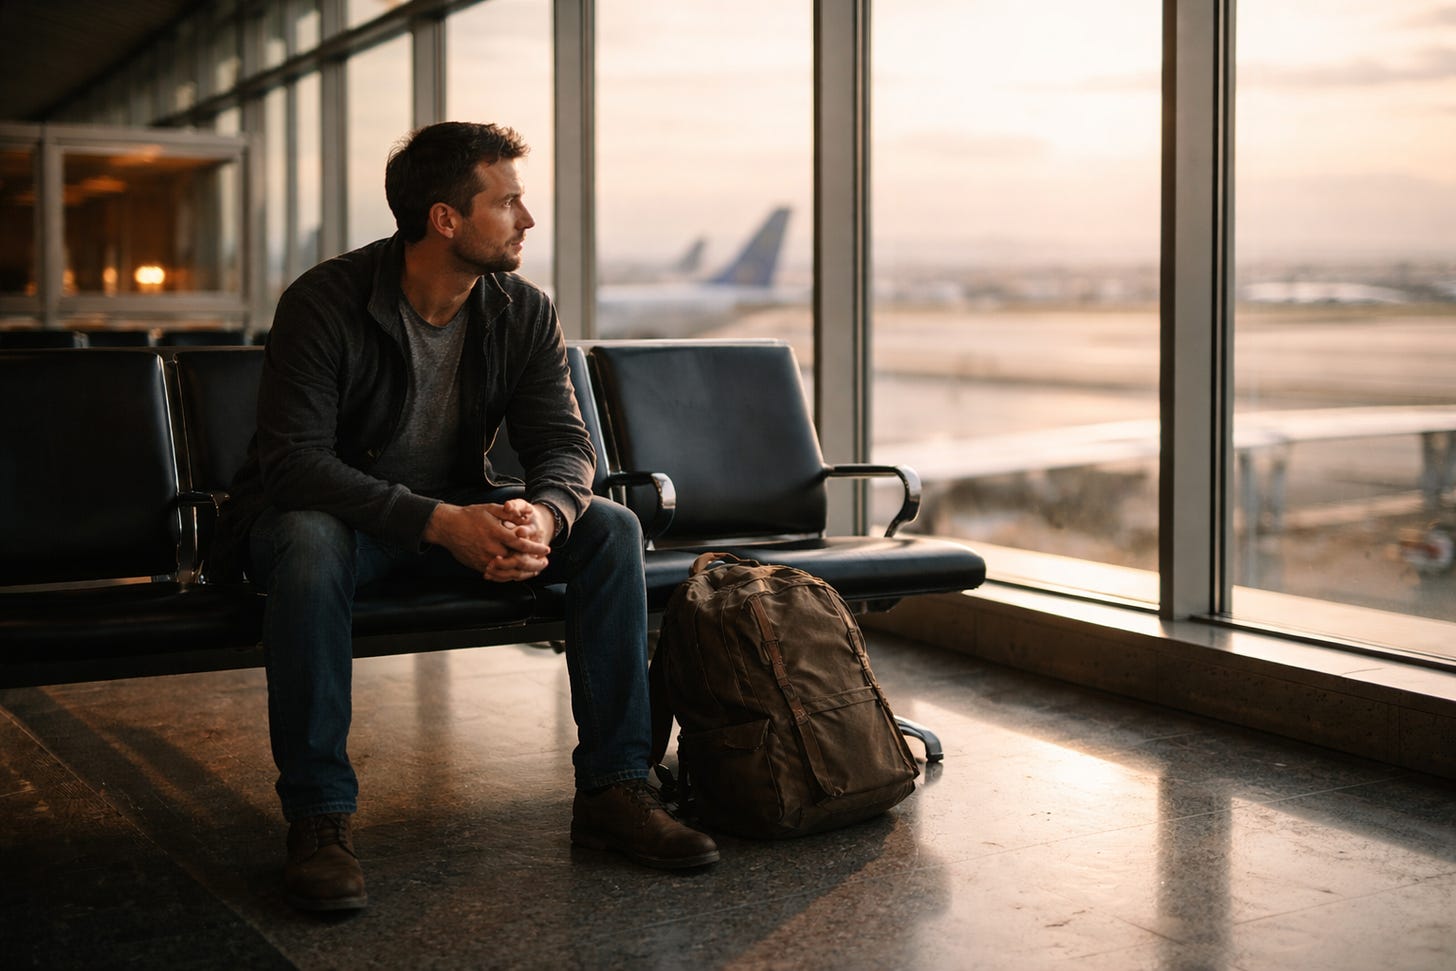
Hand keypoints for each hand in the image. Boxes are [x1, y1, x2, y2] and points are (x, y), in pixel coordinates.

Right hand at [423, 500, 552, 581]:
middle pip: (518, 561)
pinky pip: (497, 575)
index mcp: (496, 533)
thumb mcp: (490, 509)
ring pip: (509, 571)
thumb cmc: (470, 516)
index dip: (536, 548)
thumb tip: (527, 517)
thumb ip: (509, 513)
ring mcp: (484, 559)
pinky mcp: (479, 566)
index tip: (546, 549)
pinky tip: (518, 574)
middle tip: (545, 562)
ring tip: (536, 570)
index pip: (521, 544)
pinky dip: (510, 576)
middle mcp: (491, 548)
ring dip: (525, 572)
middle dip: (534, 563)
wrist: (447, 527)